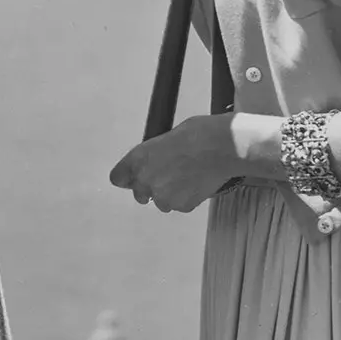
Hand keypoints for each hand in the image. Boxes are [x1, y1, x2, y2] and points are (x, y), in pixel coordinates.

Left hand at [109, 113, 237, 213]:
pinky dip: (187, 198)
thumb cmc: (197, 133)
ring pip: (161, 202)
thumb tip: (153, 164)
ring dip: (171, 194)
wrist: (222, 147)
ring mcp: (163, 197)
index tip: (133, 177)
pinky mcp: (182, 206)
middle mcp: (145, 180)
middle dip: (151, 187)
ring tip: (188, 177)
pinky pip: (181, 205)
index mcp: (138, 158)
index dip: (127, 178)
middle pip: (139, 194)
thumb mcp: (166, 138)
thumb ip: (152, 156)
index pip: (118, 178)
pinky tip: (198, 183)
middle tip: (170, 175)